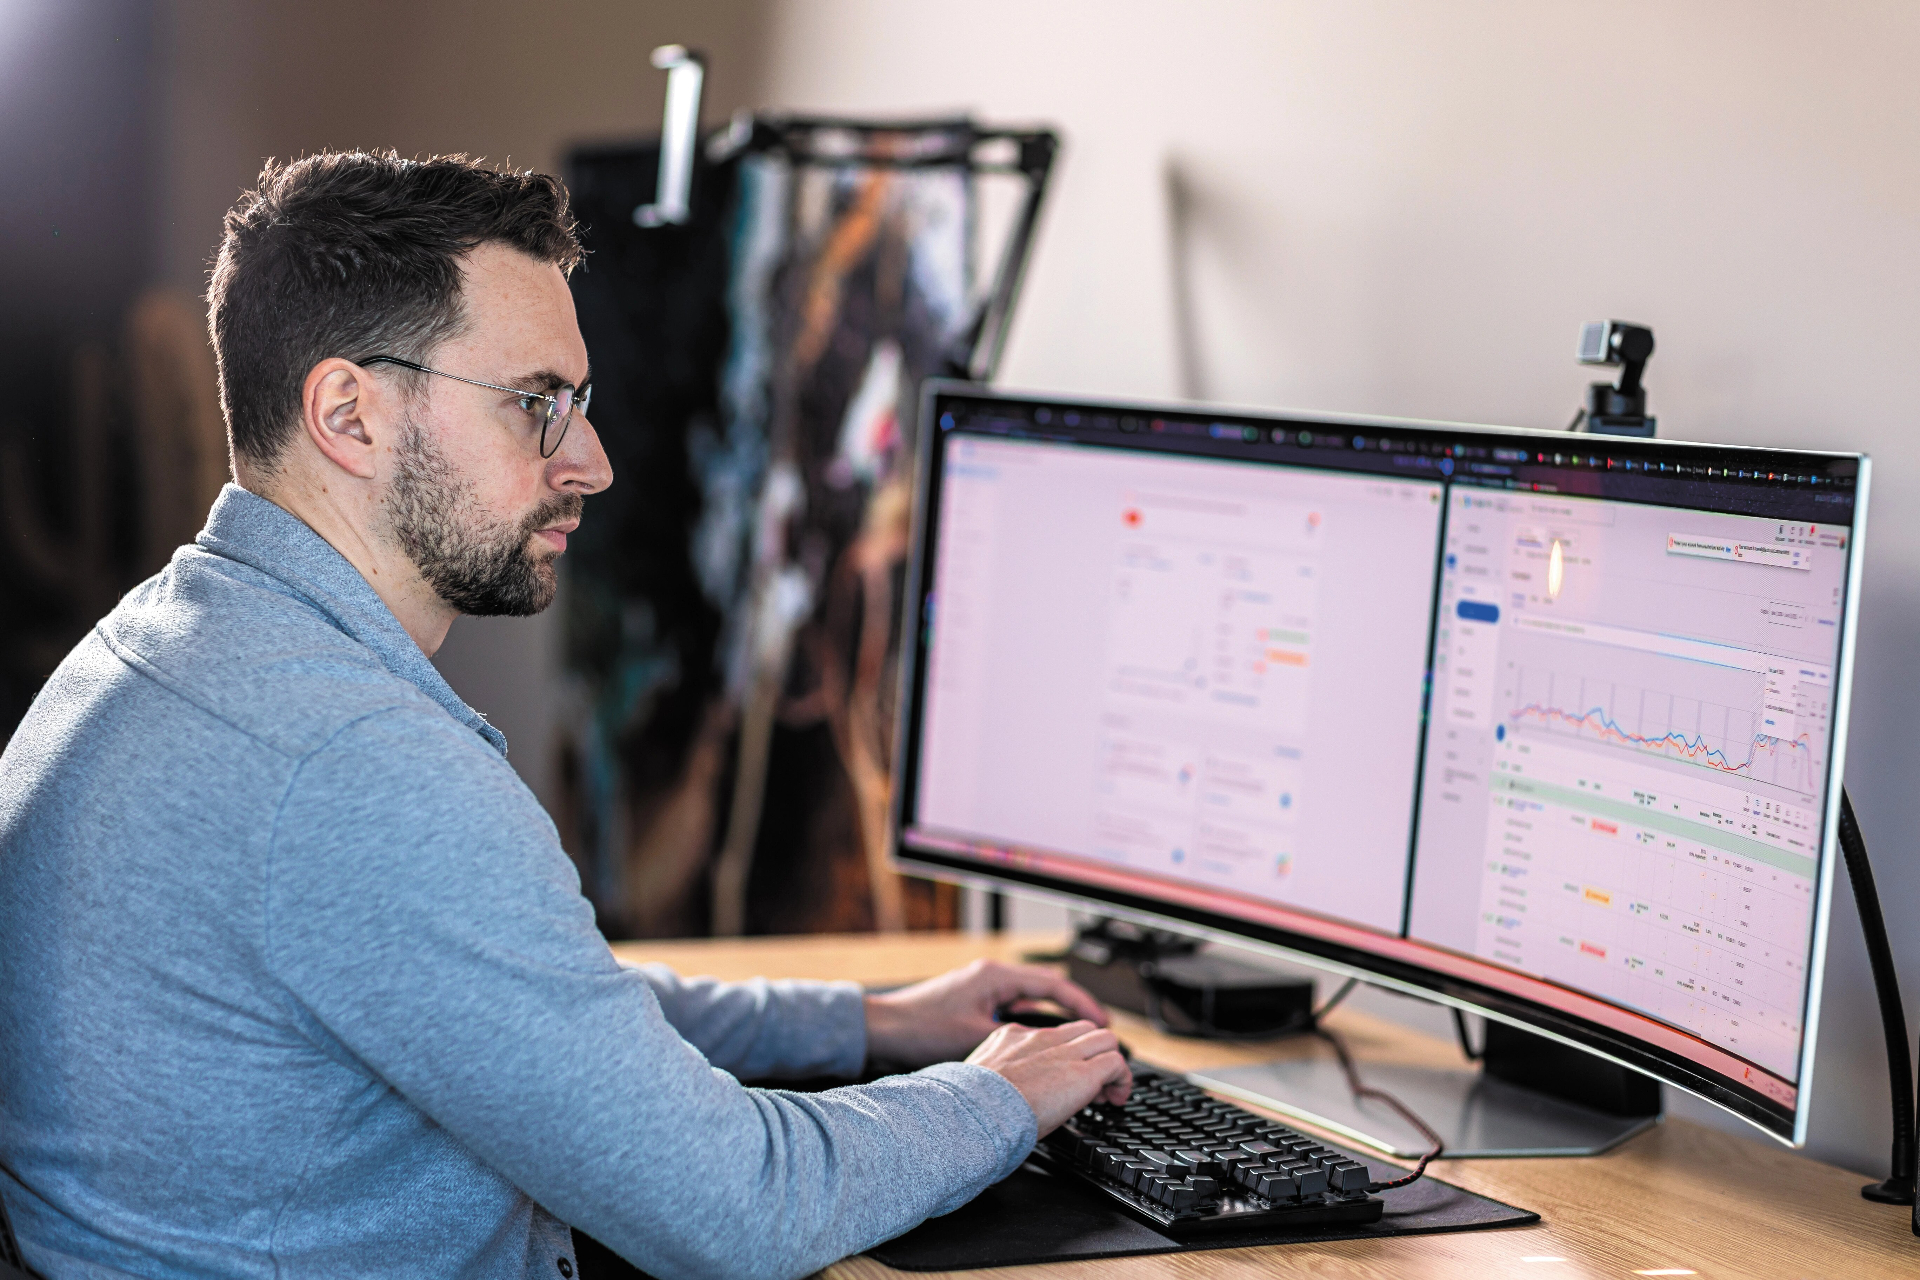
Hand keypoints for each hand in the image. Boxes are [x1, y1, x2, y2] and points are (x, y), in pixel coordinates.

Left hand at [863, 958, 1109, 1065]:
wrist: (881, 1031)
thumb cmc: (919, 1030)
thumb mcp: (975, 1038)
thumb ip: (1015, 1041)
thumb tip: (1050, 1053)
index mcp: (996, 977)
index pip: (1054, 984)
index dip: (1084, 1005)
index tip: (1104, 1024)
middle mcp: (991, 978)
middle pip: (1046, 989)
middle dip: (1074, 1011)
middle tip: (1099, 1034)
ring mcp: (981, 991)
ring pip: (1029, 1002)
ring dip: (1052, 1019)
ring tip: (1076, 1042)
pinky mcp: (972, 1006)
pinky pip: (1012, 1012)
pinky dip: (1029, 1025)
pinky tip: (1037, 1047)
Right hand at [965, 1020, 1132, 1134]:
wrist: (975, 1113)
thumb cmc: (971, 1106)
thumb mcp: (983, 1079)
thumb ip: (1001, 1075)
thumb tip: (1017, 1092)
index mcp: (1011, 1037)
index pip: (1053, 1035)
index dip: (1066, 1054)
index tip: (1066, 1077)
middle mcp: (1040, 1039)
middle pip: (1083, 1029)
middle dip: (1093, 1053)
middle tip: (1094, 1084)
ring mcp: (1063, 1052)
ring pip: (1105, 1038)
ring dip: (1111, 1063)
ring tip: (1110, 1091)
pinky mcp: (1082, 1072)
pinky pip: (1116, 1062)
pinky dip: (1123, 1078)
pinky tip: (1117, 1098)